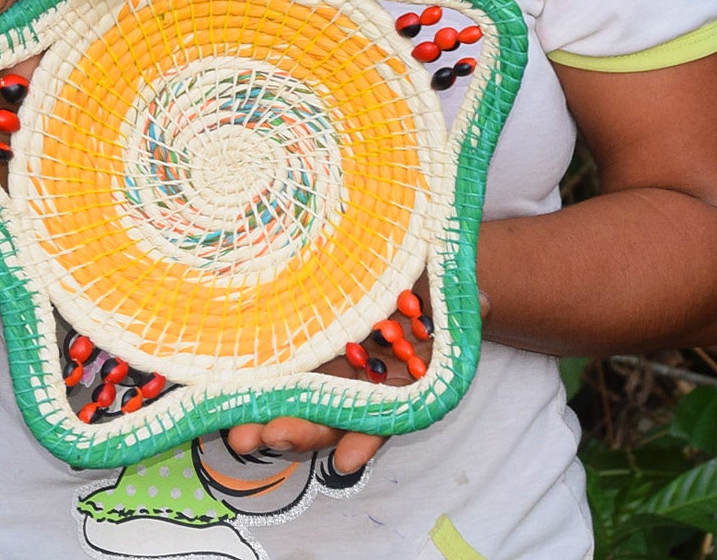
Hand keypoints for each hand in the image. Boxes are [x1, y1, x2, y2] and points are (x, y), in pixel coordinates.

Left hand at [223, 276, 452, 476]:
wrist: (401, 255)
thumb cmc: (427, 280)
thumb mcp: (446, 289)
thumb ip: (460, 303)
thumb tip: (480, 303)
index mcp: (397, 375)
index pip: (382, 412)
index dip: (366, 435)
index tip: (346, 461)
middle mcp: (361, 379)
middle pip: (332, 413)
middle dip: (301, 430)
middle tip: (267, 437)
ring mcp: (329, 363)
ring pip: (300, 399)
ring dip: (268, 420)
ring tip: (239, 433)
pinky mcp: (302, 344)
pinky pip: (282, 371)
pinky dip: (262, 389)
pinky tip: (235, 406)